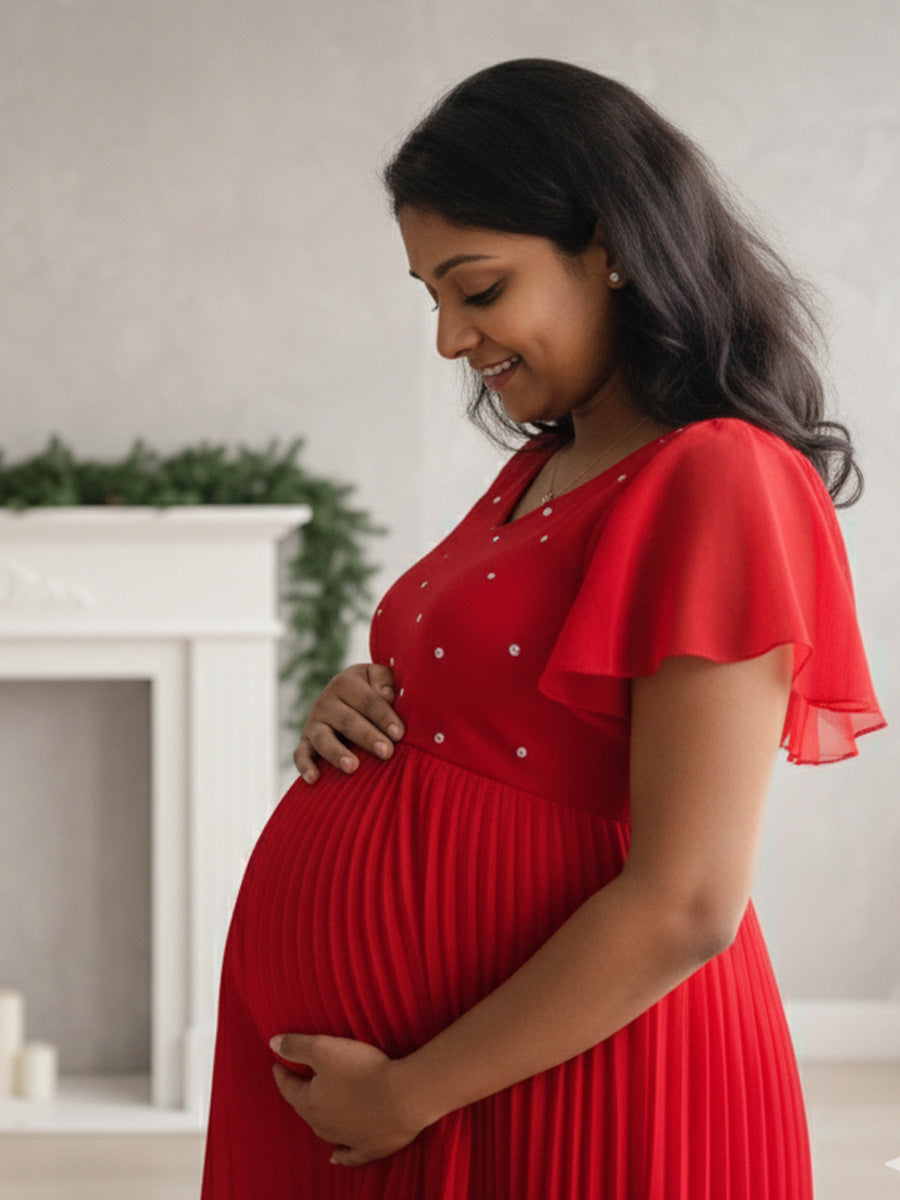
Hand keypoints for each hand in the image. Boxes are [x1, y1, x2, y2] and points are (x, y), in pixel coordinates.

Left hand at [270, 1033, 424, 1165]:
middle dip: (299, 1094)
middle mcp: (324, 1125)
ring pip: (325, 1131)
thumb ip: (297, 1045)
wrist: (403, 1097)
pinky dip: (341, 1156)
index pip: (289, 1088)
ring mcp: (346, 1139)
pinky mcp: (369, 1148)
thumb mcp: (325, 1048)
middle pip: (305, 1109)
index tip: (276, 1064)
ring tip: (315, 1110)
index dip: (282, 1074)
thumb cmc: (362, 1070)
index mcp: (311, 1102)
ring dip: (319, 1120)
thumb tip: (272, 1043)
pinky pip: (349, 1156)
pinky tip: (335, 1157)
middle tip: (297, 1081)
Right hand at [294, 663, 404, 782]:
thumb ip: (385, 681)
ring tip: (352, 767)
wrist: (344, 693)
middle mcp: (326, 701)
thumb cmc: (371, 688)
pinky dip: (305, 766)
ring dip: (337, 753)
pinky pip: (301, 754)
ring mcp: (314, 722)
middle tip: (386, 752)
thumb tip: (387, 695)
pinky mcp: (306, 741)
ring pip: (323, 738)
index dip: (384, 717)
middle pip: (348, 721)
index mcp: (346, 683)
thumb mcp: (377, 677)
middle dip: (367, 737)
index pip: (368, 701)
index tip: (399, 733)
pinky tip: (314, 779)